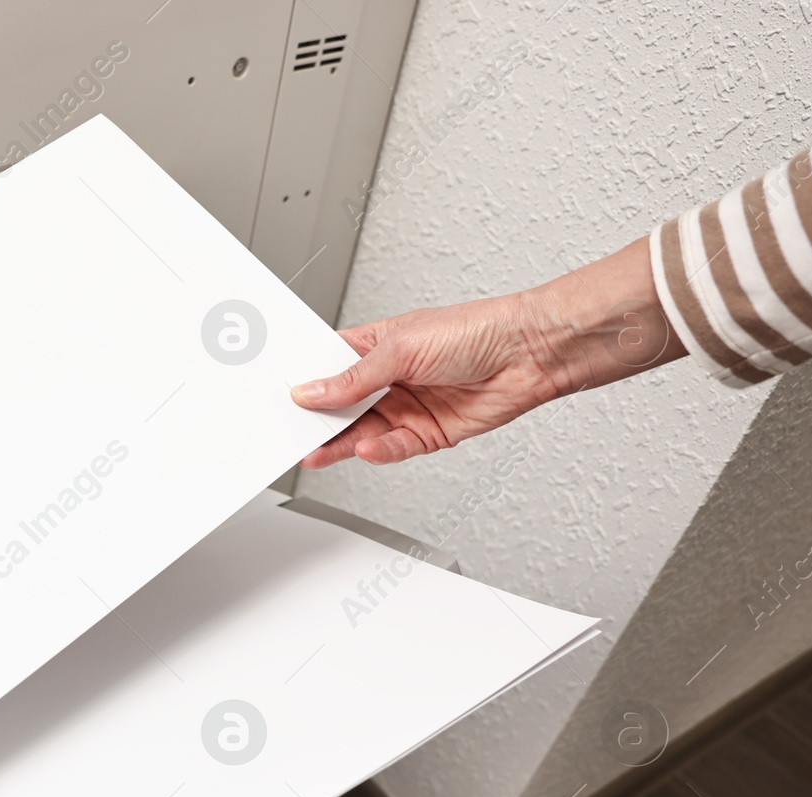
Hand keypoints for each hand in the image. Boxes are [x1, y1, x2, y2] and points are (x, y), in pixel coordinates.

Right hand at [293, 238, 688, 466]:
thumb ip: (354, 377)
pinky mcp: (427, 434)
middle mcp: (386, 379)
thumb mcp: (401, 346)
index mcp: (373, 346)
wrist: (531, 354)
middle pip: (340, 406)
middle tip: (291, 431)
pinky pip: (394, 449)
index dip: (303, 383)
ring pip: (361, 432)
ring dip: (341, 442)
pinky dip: (380, 452)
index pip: (326, 367)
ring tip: (317, 449)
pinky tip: (367, 447)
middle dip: (316, 419)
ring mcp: (406, 407)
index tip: (279, 397)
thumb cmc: (477, 330)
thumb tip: (313, 391)